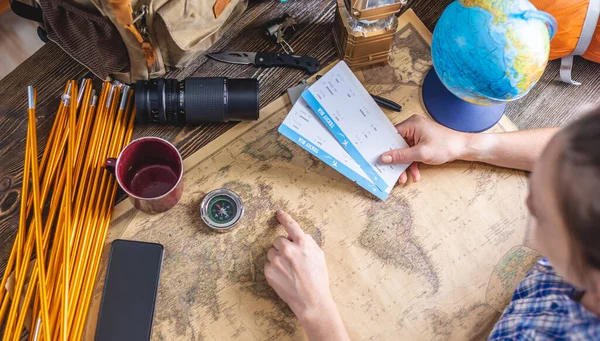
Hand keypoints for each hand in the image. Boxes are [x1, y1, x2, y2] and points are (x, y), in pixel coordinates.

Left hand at [265, 210, 349, 340]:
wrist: (311, 301)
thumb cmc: (318, 279)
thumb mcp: (319, 255)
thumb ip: (308, 243)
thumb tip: (300, 236)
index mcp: (302, 243)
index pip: (291, 225)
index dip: (284, 217)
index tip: (279, 213)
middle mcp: (288, 249)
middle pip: (278, 240)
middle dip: (282, 247)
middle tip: (291, 259)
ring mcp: (277, 260)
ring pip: (271, 253)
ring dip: (277, 258)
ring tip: (289, 270)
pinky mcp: (269, 272)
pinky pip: (268, 265)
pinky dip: (274, 270)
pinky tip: (284, 277)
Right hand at [380, 115, 467, 183]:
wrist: (463, 148)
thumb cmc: (447, 145)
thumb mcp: (421, 153)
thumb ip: (401, 156)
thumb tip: (385, 157)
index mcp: (412, 124)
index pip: (392, 135)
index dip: (386, 148)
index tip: (381, 159)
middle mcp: (413, 127)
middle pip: (398, 145)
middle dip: (398, 161)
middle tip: (394, 172)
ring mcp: (418, 135)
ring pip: (405, 151)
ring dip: (406, 165)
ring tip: (406, 177)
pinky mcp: (421, 142)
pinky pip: (412, 153)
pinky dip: (413, 163)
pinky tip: (415, 173)